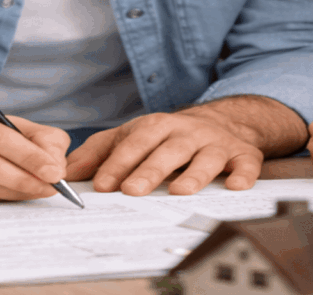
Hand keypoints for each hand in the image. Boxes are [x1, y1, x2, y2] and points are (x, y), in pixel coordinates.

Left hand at [65, 96, 305, 195]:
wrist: (221, 121)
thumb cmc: (169, 135)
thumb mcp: (133, 135)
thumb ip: (100, 151)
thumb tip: (67, 171)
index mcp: (158, 126)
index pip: (136, 141)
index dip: (118, 161)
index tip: (102, 184)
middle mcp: (187, 132)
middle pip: (169, 149)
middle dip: (150, 169)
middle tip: (133, 190)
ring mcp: (215, 143)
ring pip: (205, 157)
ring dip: (194, 173)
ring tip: (180, 190)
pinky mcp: (242, 154)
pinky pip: (245, 164)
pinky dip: (242, 174)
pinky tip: (235, 186)